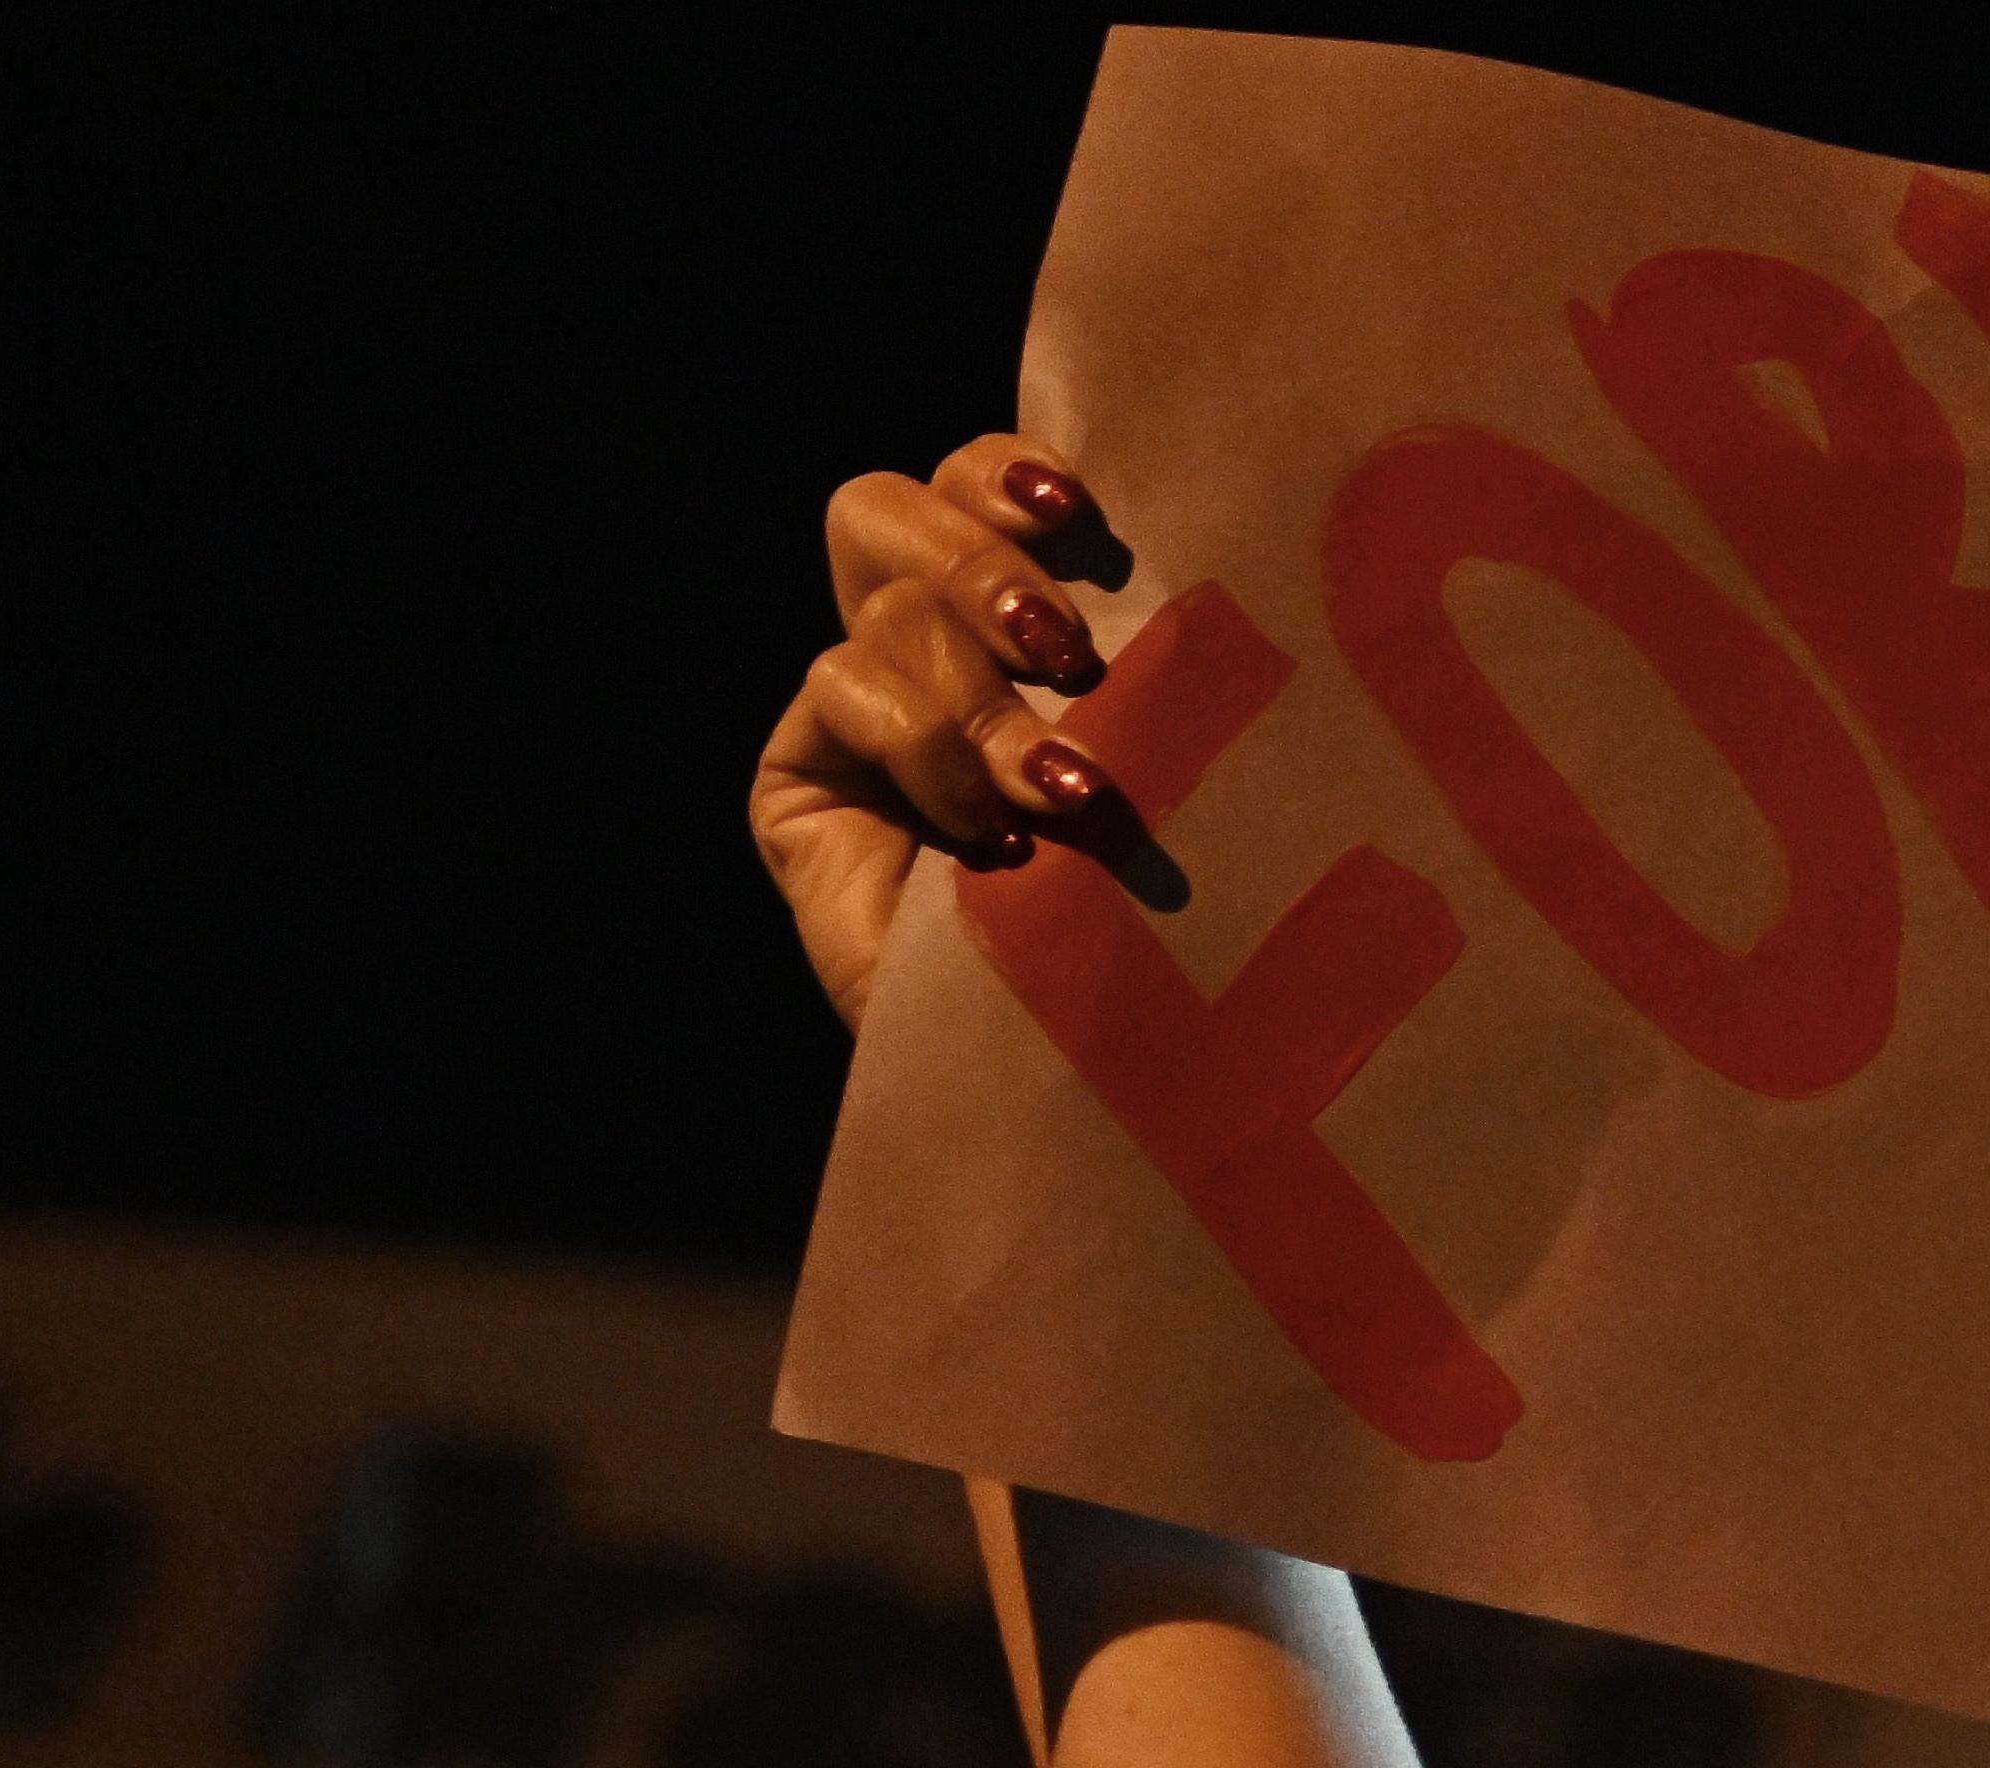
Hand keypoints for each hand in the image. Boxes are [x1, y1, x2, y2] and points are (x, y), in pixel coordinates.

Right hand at [751, 437, 1125, 1028]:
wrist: (1102, 1072)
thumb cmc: (1172, 915)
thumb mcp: (1170, 754)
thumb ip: (1149, 650)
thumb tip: (1191, 537)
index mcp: (1011, 622)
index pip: (974, 484)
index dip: (1004, 472)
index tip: (1080, 508)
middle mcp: (921, 654)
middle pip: (885, 508)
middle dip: (981, 562)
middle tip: (1069, 654)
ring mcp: (853, 718)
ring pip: (888, 610)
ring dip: (986, 701)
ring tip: (1062, 792)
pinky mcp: (799, 782)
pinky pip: (844, 689)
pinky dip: (931, 753)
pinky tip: (994, 838)